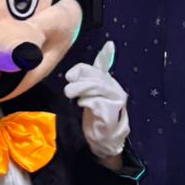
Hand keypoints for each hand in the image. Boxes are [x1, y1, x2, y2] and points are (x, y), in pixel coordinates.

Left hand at [64, 41, 128, 164]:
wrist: (104, 139)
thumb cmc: (95, 116)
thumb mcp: (89, 95)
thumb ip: (86, 80)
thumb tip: (77, 69)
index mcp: (108, 82)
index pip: (104, 65)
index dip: (106, 55)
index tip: (108, 45)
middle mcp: (115, 88)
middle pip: (95, 75)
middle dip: (79, 78)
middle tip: (68, 84)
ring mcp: (116, 100)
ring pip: (96, 86)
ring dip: (79, 89)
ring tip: (70, 95)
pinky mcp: (111, 112)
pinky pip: (96, 101)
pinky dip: (85, 102)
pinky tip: (82, 105)